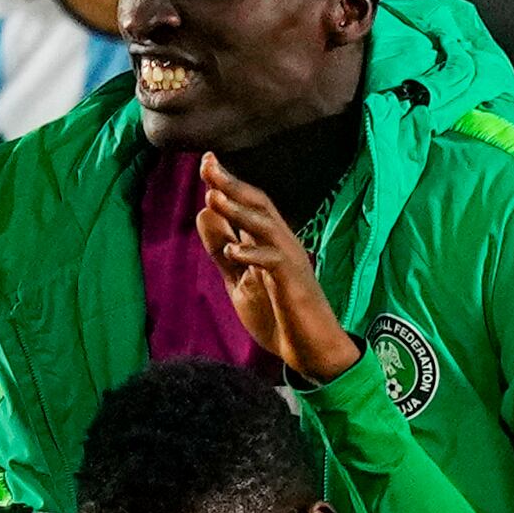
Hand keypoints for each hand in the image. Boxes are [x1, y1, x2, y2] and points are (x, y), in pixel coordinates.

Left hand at [196, 159, 355, 380]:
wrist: (310, 350)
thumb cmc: (278, 315)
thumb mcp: (240, 280)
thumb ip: (223, 250)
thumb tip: (204, 213)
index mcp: (268, 243)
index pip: (248, 205)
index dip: (227, 184)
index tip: (206, 162)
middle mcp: (282, 244)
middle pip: (259, 205)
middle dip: (232, 185)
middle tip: (208, 165)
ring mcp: (290, 261)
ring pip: (266, 227)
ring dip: (239, 212)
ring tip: (214, 197)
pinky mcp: (293, 283)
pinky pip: (274, 262)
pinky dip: (253, 254)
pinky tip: (234, 249)